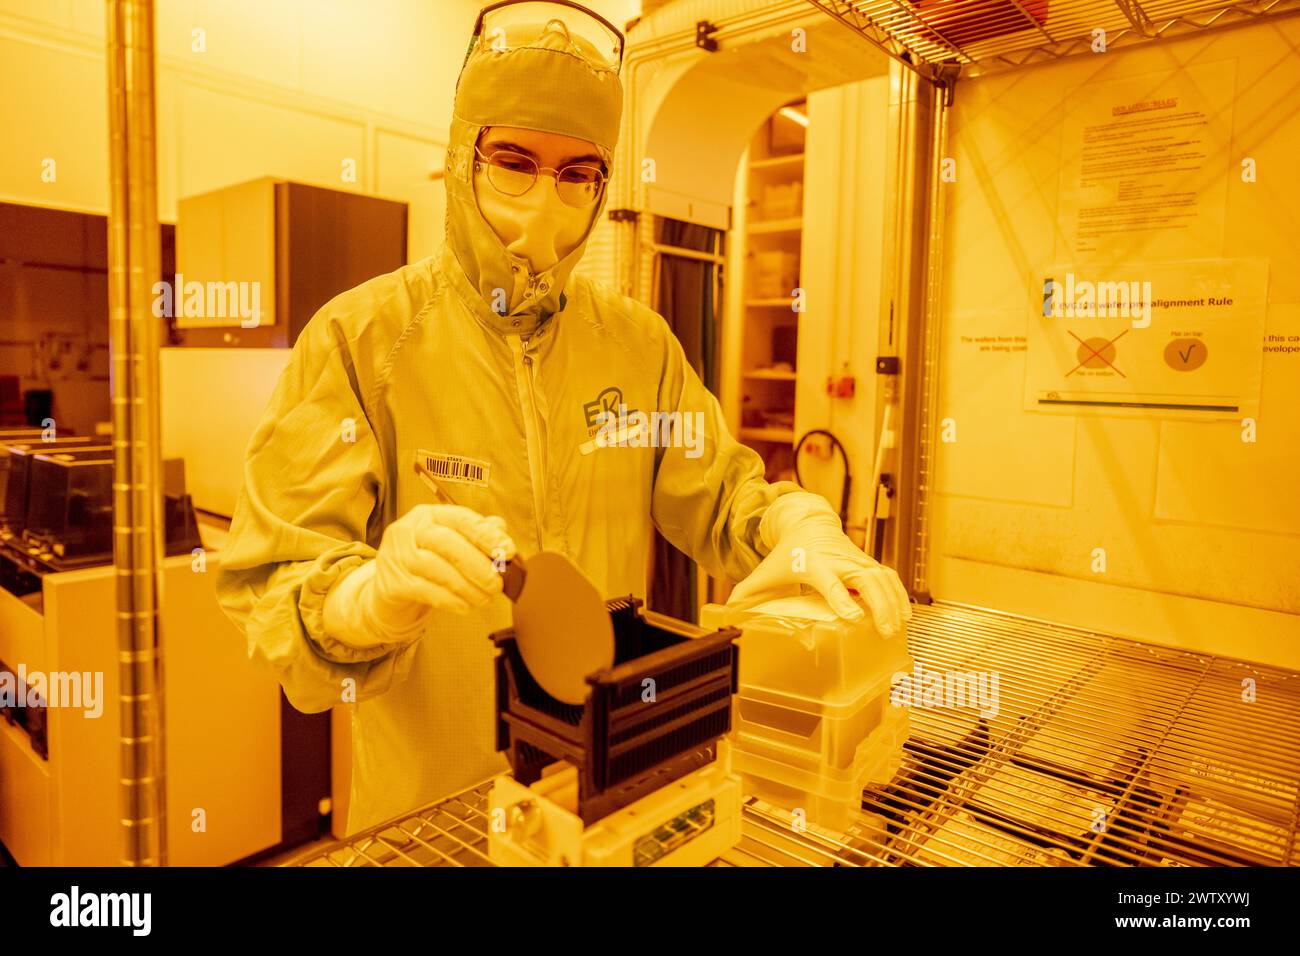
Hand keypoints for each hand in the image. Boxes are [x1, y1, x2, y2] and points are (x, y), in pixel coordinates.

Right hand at [325, 504, 515, 647]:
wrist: (388, 593)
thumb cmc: (426, 566)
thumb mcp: (451, 546)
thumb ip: (476, 536)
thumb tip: (501, 530)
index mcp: (429, 515)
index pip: (461, 519)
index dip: (487, 535)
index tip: (508, 551)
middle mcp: (409, 530)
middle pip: (447, 542)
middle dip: (478, 564)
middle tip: (497, 583)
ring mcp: (397, 556)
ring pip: (437, 568)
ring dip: (467, 586)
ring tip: (485, 598)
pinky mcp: (391, 583)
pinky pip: (426, 591)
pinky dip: (450, 600)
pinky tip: (466, 606)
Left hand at [729, 492, 911, 635]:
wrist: (809, 524)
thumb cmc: (789, 551)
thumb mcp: (768, 569)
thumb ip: (749, 590)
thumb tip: (729, 610)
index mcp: (815, 563)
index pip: (832, 582)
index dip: (843, 598)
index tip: (854, 617)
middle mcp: (840, 560)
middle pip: (866, 580)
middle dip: (879, 604)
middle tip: (885, 630)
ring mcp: (857, 560)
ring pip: (883, 578)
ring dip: (894, 601)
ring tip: (900, 627)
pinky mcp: (868, 563)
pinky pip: (889, 577)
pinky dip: (899, 594)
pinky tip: (904, 615)